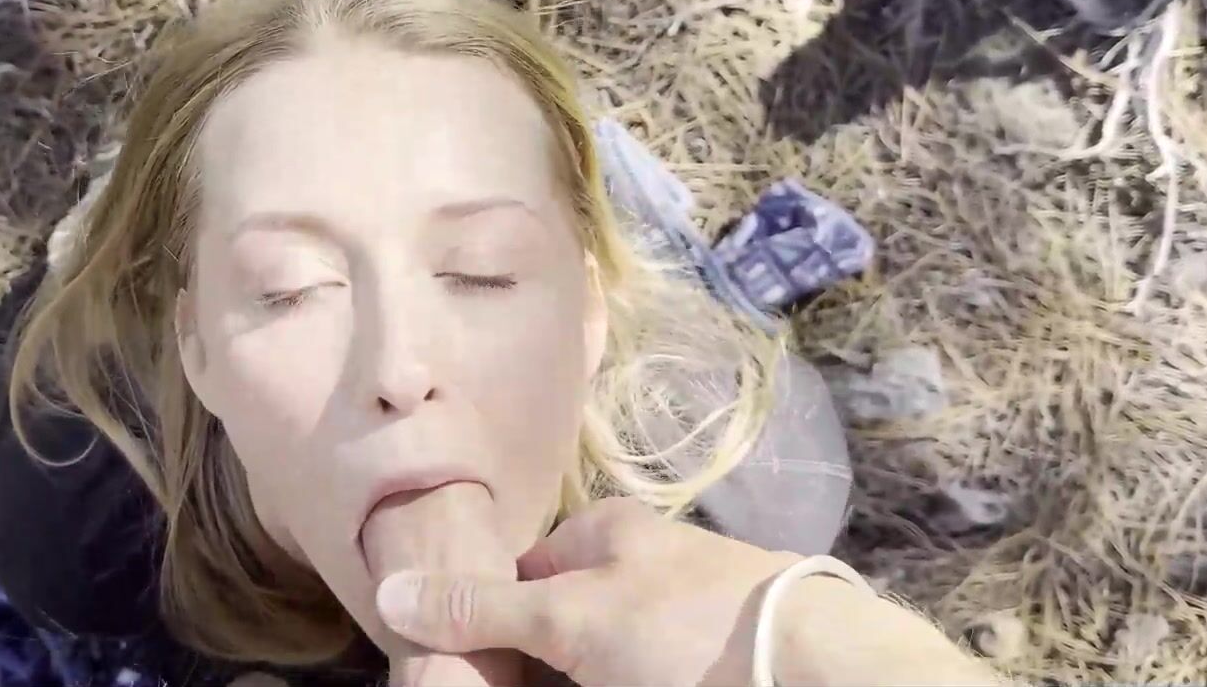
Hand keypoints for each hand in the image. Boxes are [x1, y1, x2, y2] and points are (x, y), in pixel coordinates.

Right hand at [373, 497, 997, 686]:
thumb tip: (388, 590)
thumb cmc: (685, 627)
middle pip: (558, 626)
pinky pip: (643, 675)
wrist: (818, 672)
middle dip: (530, 666)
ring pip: (601, 661)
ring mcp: (677, 625)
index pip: (521, 573)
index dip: (486, 621)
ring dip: (572, 680)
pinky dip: (622, 684)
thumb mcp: (569, 618)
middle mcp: (642, 572)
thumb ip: (482, 608)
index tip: (462, 667)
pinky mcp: (706, 668)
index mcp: (608, 534)